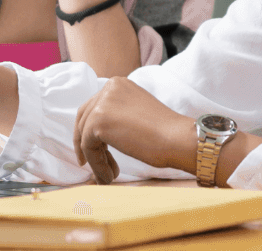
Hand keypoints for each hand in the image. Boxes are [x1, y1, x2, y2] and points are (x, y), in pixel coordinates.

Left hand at [73, 77, 195, 183]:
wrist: (176, 138)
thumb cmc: (165, 133)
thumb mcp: (136, 113)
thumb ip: (118, 115)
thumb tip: (98, 134)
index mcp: (118, 84)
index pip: (94, 107)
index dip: (91, 131)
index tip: (96, 151)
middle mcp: (108, 88)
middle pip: (84, 118)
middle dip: (88, 145)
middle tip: (96, 165)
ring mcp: (102, 103)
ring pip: (85, 135)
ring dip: (95, 159)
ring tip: (108, 176)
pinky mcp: (98, 121)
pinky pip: (88, 147)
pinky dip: (96, 164)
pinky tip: (108, 176)